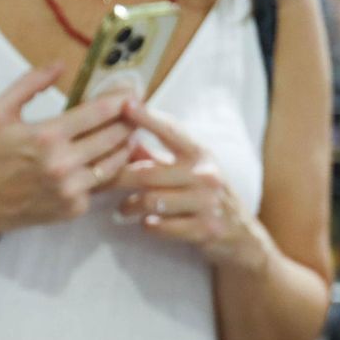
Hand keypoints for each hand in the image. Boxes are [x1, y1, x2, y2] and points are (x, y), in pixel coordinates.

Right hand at [0, 64, 135, 234]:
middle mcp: (62, 163)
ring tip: (130, 134)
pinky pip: (101, 184)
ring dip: (126, 145)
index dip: (120, 100)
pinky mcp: (75, 207)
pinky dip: (108, 170)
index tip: (131, 93)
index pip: (97, 113)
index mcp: (47, 136)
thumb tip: (59, 65)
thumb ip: (29, 84)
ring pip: (114, 162)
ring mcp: (71, 188)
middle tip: (138, 112)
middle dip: (130, 121)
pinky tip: (110, 159)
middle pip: (113, 136)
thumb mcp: (1, 111)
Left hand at [114, 100, 274, 272]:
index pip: (170, 130)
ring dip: (130, 206)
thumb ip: (156, 156)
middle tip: (99, 183)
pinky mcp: (205, 229)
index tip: (124, 104)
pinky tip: (146, 224)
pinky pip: (162, 227)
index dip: (146, 117)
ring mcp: (207, 202)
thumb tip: (123, 138)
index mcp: (200, 153)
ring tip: (123, 209)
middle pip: (146, 172)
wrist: (240, 235)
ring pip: (151, 201)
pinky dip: (149, 226)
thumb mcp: (188, 170)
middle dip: (117, 178)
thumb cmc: (205, 196)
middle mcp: (205, 174)